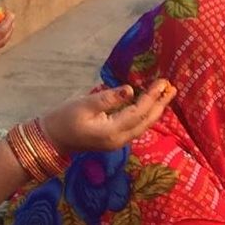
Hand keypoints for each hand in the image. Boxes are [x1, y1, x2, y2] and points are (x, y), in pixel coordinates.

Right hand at [38, 79, 174, 154]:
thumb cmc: (64, 119)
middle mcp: (120, 140)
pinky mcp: (116, 140)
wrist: (52, 139)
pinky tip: (151, 104)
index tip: (163, 82)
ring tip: (166, 94)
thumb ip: (107, 98)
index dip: (152, 97)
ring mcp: (119, 142)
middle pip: (146, 121)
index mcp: (112, 132)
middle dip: (160, 104)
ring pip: (143, 125)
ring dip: (156, 109)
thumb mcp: (83, 104)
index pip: (138, 113)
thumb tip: (130, 90)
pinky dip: (146, 114)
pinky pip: (137, 126)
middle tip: (172, 87)